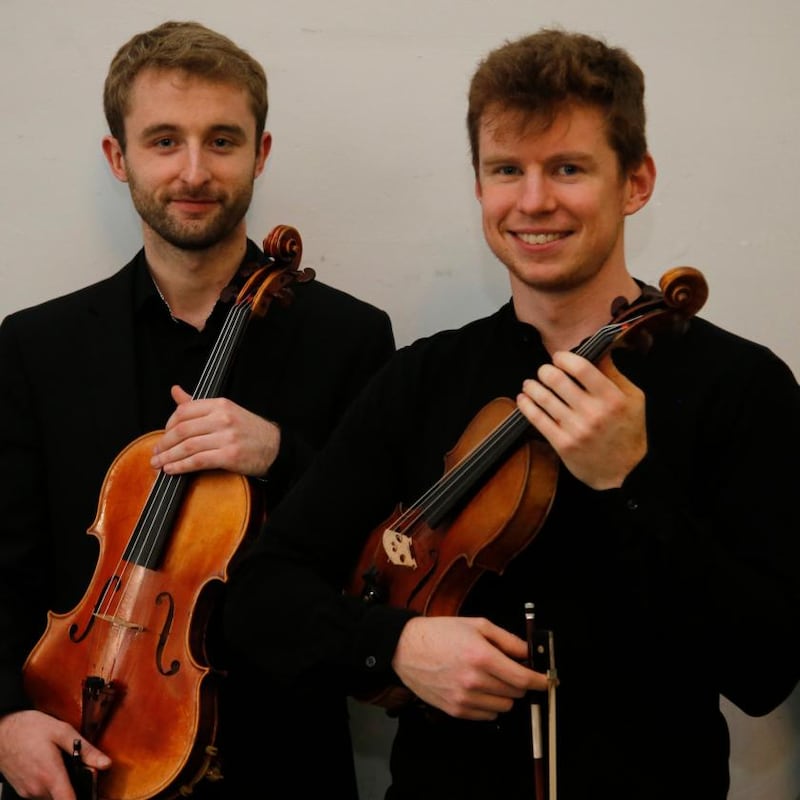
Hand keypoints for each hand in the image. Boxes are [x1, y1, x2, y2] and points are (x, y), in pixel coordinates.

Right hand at [0, 709, 109, 799]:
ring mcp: (28, 792)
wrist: (2, 731)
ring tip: (62, 763)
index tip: (92, 791)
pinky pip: (42, 793)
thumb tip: (105, 763)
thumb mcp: (62, 731)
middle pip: (64, 798)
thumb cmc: (29, 728)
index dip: (84, 798)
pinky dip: (50, 784)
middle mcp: (38, 789)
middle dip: (76, 786)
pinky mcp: (22, 791)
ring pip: (53, 796)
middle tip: (81, 767)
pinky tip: (50, 766)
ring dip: (62, 784)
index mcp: (51, 775)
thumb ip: (86, 750)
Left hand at [150, 385, 279, 476]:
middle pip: (182, 430)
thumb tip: (175, 391)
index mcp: (220, 405)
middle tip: (156, 452)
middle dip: (164, 443)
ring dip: (168, 457)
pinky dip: (181, 466)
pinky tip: (172, 470)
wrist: (275, 448)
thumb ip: (198, 404)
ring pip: (187, 446)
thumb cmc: (249, 430)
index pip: (184, 411)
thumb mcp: (226, 411)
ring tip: (158, 463)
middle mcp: (223, 418)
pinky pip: (198, 461)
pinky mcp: (230, 456)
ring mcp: (227, 437)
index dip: (168, 424)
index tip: (163, 435)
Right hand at [391, 616, 545, 719]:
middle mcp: (474, 681)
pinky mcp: (455, 711)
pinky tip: (478, 688)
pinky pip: (486, 715)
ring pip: (503, 707)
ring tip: (489, 678)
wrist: (405, 648)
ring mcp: (464, 699)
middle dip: (518, 682)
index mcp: (482, 657)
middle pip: (515, 694)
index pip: (523, 679)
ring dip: (504, 695)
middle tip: (509, 670)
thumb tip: (528, 653)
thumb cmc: (441, 633)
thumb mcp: (477, 625)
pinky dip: (489, 704)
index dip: (540, 681)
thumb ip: (507, 639)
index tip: (548, 680)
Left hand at [516, 350, 646, 488]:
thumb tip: (597, 349)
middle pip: (557, 380)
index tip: (559, 358)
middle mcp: (593, 412)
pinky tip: (523, 398)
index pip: (581, 368)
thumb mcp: (633, 399)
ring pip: (544, 398)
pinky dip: (526, 405)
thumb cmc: (629, 432)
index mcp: (612, 398)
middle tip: (544, 371)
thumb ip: (614, 374)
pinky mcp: (563, 444)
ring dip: (532, 386)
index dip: (564, 358)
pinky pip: (537, 419)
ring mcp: (576, 429)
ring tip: (530, 383)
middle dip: (545, 370)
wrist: (626, 473)